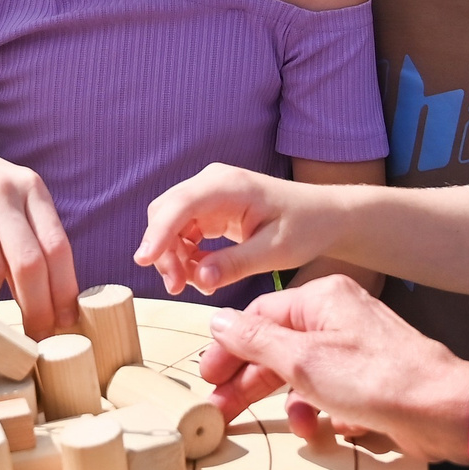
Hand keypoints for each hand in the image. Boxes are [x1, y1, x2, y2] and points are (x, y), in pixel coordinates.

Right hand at [0, 140, 74, 336]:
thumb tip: (48, 290)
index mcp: (29, 187)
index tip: (65, 321)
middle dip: (37, 310)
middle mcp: (3, 193)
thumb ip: (25, 228)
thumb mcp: (4, 190)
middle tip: (35, 338)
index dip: (64, 291)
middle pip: (30, 265)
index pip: (58, 247)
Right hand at [135, 165, 351, 296]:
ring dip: (172, 256)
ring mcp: (209, 194)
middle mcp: (213, 182)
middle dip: (164, 251)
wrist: (325, 215)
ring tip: (190, 285)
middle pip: (166, 213)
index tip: (144, 260)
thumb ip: (234, 264)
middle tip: (177, 287)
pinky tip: (200, 275)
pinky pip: (183, 230)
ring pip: (170, 223)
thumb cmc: (305, 226)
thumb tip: (198, 279)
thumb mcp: (274, 251)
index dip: (158, 233)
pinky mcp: (210, 208)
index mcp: (229, 186)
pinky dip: (185, 254)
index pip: (180, 205)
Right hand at [196, 274, 468, 464]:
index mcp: (322, 299)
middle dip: (251, 381)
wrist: (445, 411)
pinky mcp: (371, 380)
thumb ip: (256, 341)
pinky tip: (326, 429)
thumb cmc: (379, 379)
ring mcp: (357, 349)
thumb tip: (218, 321)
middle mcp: (339, 318)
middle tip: (223, 409)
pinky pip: (331, 394)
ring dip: (291, 403)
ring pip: (304, 374)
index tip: (209, 378)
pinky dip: (323, 412)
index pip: (259, 316)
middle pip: (277, 347)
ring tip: (289, 427)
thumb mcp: (303, 361)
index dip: (229, 348)